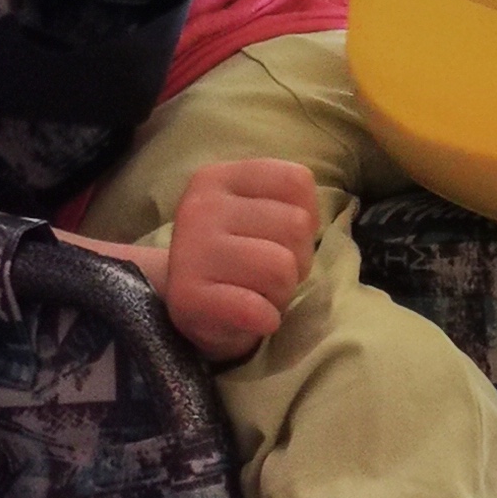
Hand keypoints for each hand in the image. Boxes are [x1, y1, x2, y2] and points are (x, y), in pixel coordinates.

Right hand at [162, 156, 319, 362]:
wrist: (189, 307)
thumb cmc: (237, 255)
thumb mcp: (257, 212)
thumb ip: (286, 202)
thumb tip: (308, 221)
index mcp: (219, 178)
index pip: (297, 181)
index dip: (307, 216)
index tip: (283, 237)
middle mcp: (202, 206)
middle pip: (297, 225)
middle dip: (298, 258)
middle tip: (270, 273)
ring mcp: (192, 251)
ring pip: (282, 268)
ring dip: (283, 290)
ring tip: (260, 292)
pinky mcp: (188, 297)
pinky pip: (255, 309)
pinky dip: (267, 319)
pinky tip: (252, 317)